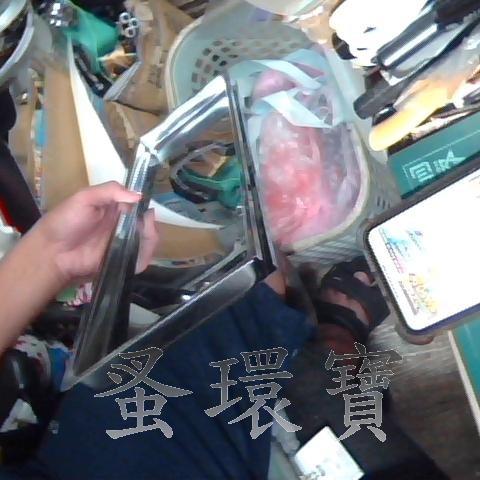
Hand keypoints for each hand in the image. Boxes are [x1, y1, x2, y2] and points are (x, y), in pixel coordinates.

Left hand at [33, 182, 158, 284]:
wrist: (53, 251)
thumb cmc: (66, 221)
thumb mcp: (85, 197)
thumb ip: (111, 191)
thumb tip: (139, 196)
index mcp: (116, 208)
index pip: (139, 204)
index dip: (146, 205)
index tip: (147, 205)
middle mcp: (123, 225)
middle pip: (147, 224)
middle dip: (151, 223)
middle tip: (146, 222)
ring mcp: (123, 244)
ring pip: (148, 241)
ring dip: (152, 237)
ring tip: (147, 234)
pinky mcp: (122, 261)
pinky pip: (141, 259)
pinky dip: (147, 255)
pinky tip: (143, 249)